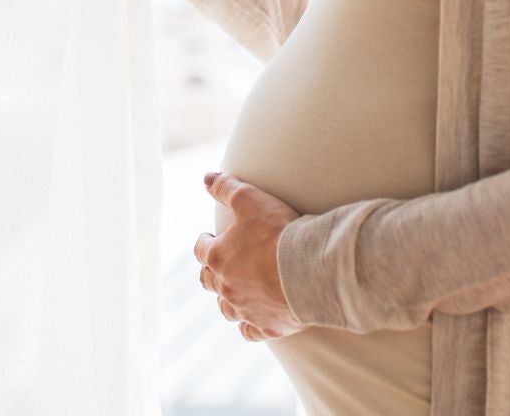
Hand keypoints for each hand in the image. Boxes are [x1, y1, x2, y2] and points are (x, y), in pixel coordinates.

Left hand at [193, 171, 306, 341]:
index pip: (201, 249)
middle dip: (211, 270)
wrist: (308, 271)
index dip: (205, 241)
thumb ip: (226, 187)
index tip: (210, 236)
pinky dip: (249, 325)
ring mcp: (245, 310)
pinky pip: (250, 331)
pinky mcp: (266, 327)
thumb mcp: (250, 199)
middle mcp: (226, 287)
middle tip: (218, 263)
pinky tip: (253, 320)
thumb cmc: (278, 233)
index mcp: (218, 258)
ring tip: (234, 291)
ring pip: (226, 308)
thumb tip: (206, 177)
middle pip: (208, 281)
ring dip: (226, 299)